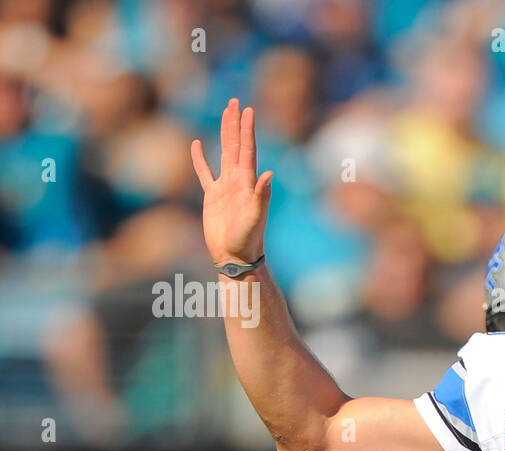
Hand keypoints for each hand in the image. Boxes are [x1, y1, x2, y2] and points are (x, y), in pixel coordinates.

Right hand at [191, 98, 272, 264]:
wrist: (235, 256)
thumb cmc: (247, 239)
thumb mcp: (255, 216)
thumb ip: (261, 195)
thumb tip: (269, 174)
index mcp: (247, 182)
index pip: (247, 149)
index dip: (247, 130)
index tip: (248, 110)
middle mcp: (238, 180)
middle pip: (236, 145)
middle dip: (236, 123)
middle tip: (236, 102)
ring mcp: (225, 187)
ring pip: (223, 153)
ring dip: (224, 133)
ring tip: (225, 114)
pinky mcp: (212, 196)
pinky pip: (204, 172)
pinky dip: (199, 158)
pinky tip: (195, 144)